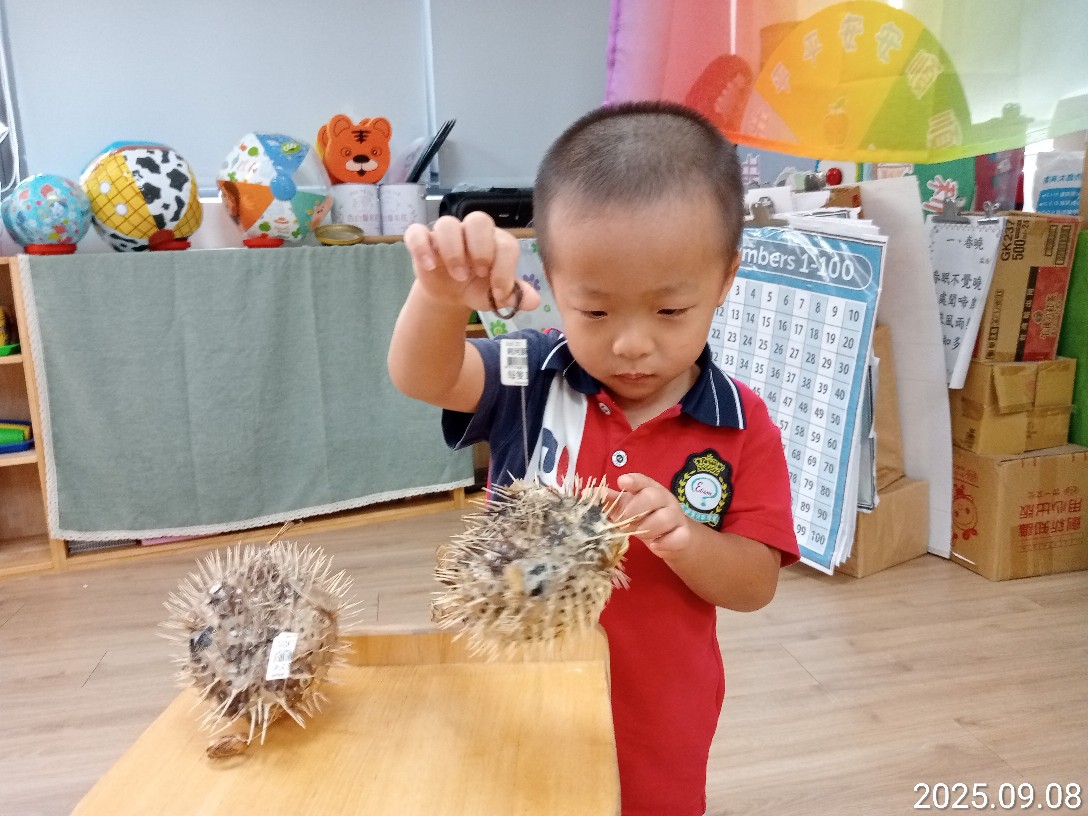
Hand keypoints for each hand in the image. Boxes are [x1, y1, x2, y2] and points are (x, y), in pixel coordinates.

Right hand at [402, 211, 541, 313]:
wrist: (450, 295)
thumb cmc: (477, 288)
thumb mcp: (495, 295)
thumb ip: (515, 295)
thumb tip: (534, 301)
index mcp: (495, 242)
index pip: (505, 242)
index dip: (505, 267)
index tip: (499, 291)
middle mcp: (471, 232)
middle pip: (478, 220)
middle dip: (481, 248)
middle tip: (479, 273)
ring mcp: (446, 235)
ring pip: (447, 223)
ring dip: (453, 250)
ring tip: (457, 275)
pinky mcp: (423, 241)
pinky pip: (416, 232)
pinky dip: (421, 247)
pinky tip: (429, 266)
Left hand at [609, 472, 694, 556]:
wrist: (672, 538)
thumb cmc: (645, 517)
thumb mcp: (628, 507)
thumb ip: (611, 500)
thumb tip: (588, 493)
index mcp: (649, 489)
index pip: (643, 480)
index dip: (633, 481)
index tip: (622, 482)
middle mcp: (665, 499)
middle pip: (654, 497)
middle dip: (636, 509)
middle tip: (623, 520)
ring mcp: (676, 516)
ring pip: (665, 517)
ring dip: (648, 527)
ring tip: (638, 534)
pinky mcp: (683, 534)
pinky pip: (679, 536)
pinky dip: (665, 542)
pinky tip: (655, 545)